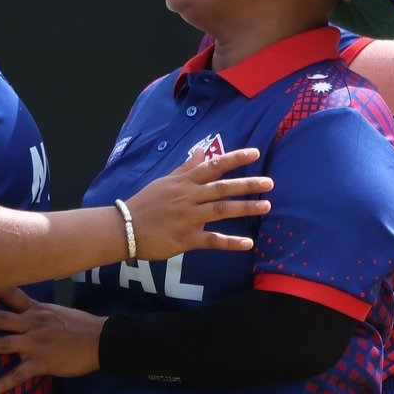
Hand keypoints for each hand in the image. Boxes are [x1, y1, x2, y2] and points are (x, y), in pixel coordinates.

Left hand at [0, 288, 103, 393]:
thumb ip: (38, 313)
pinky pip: (18, 374)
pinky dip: (2, 384)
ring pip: (5, 343)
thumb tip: (25, 313)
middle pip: (0, 317)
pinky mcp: (42, 362)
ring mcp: (36, 343)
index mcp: (36, 311)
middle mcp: (33, 324)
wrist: (103, 341)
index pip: (12, 294)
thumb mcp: (58, 313)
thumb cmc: (82, 327)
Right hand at [125, 145, 271, 260]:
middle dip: (247, 184)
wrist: (124, 227)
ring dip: (244, 208)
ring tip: (266, 206)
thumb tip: (202, 150)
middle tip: (269, 182)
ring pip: (221, 210)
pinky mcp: (186, 238)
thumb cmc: (146, 203)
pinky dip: (230, 242)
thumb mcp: (166, 181)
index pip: (213, 165)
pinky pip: (212, 240)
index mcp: (184, 182)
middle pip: (222, 187)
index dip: (235, 158)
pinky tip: (248, 243)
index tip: (255, 152)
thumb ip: (187, 167)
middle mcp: (189, 197)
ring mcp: (188, 217)